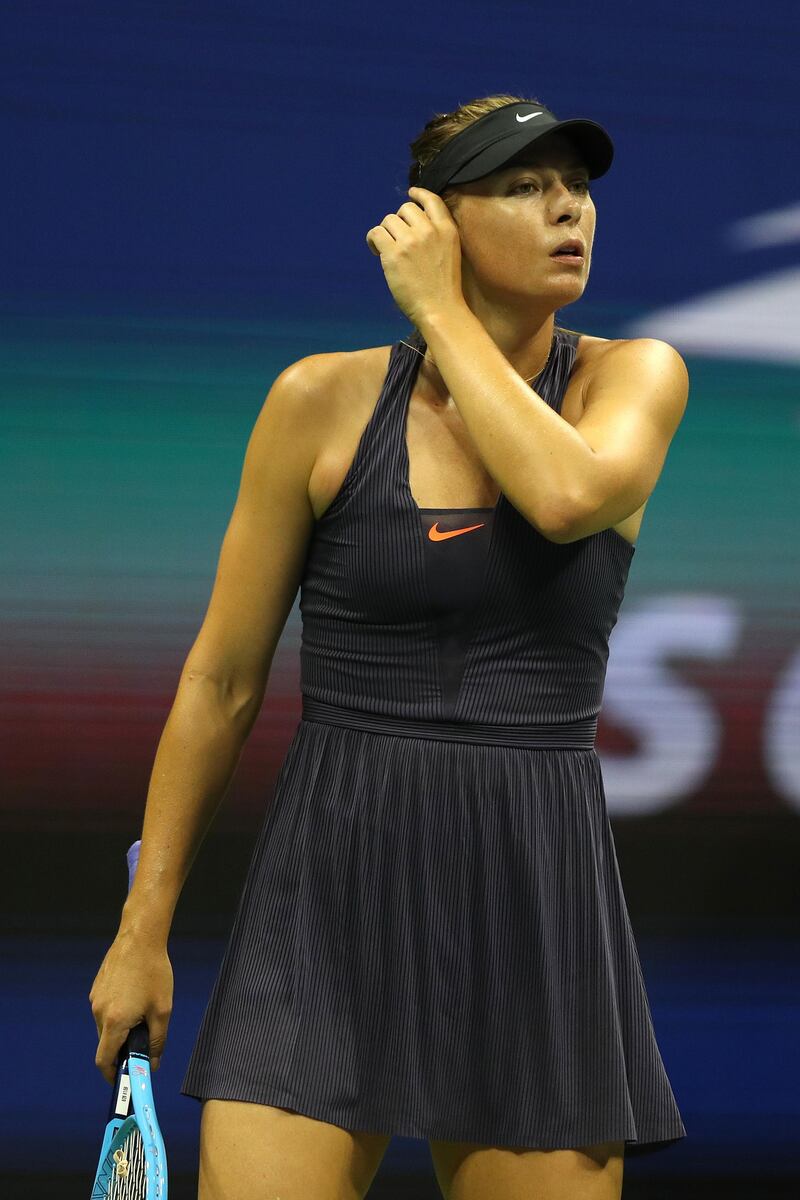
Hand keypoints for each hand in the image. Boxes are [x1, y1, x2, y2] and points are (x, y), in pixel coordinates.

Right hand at [89, 929, 173, 1084]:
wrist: (140, 936)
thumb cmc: (154, 972)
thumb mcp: (162, 1010)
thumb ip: (156, 1042)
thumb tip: (151, 1065)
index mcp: (114, 1022)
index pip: (104, 1061)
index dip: (112, 1075)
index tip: (123, 1080)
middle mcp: (98, 1012)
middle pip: (106, 1044)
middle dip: (122, 1049)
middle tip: (143, 1043)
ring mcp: (95, 999)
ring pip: (106, 1026)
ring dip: (121, 1029)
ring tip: (143, 1011)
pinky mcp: (96, 988)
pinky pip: (105, 1010)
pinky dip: (117, 1013)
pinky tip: (135, 997)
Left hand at [366, 186, 465, 329]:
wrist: (440, 308)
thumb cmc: (444, 288)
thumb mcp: (450, 252)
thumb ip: (436, 235)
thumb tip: (412, 224)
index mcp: (447, 229)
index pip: (432, 200)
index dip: (419, 193)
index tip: (411, 193)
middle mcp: (429, 230)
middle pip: (406, 208)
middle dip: (399, 220)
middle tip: (397, 237)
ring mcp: (410, 241)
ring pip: (388, 219)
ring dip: (386, 231)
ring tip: (386, 248)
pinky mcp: (394, 253)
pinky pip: (376, 233)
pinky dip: (373, 240)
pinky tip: (376, 251)